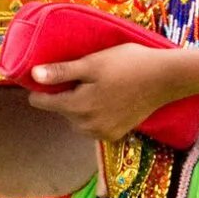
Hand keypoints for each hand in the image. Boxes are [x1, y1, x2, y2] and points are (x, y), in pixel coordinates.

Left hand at [26, 43, 178, 141]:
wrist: (165, 78)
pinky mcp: (117, 134)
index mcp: (77, 107)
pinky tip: (106, 98)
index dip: (40, 88)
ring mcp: (103, 133)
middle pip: (62, 110)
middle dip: (65, 95)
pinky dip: (94, 114)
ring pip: (77, 119)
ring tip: (95, 85)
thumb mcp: (92, 63)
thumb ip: (62, 72)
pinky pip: (94, 125)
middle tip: (81, 76)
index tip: (44, 76)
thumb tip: (34, 75)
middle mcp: (87, 126)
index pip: (43, 102)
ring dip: (79, 105)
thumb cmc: (127, 64)